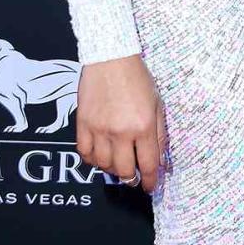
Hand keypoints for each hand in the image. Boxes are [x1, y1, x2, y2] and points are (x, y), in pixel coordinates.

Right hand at [76, 54, 167, 193]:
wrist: (111, 58)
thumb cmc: (137, 78)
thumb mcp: (157, 103)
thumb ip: (160, 133)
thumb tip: (160, 161)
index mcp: (143, 126)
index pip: (147, 165)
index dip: (149, 180)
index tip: (149, 186)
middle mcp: (121, 131)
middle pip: (124, 170)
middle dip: (131, 179)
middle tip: (134, 178)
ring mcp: (99, 129)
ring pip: (103, 165)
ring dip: (113, 170)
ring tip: (119, 164)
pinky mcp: (83, 124)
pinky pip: (85, 153)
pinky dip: (92, 160)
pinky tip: (100, 156)